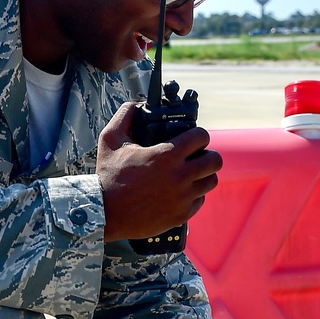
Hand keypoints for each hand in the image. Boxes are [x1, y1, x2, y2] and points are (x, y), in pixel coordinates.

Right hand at [96, 101, 221, 241]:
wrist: (104, 213)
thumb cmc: (108, 176)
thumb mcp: (110, 139)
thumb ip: (125, 115)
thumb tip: (137, 104)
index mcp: (167, 155)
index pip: (201, 137)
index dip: (198, 135)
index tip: (192, 139)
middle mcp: (179, 176)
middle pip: (214, 160)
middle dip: (207, 155)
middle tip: (196, 157)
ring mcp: (182, 197)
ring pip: (210, 181)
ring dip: (203, 175)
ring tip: (192, 174)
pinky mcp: (181, 215)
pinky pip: (200, 201)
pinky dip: (194, 195)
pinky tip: (182, 192)